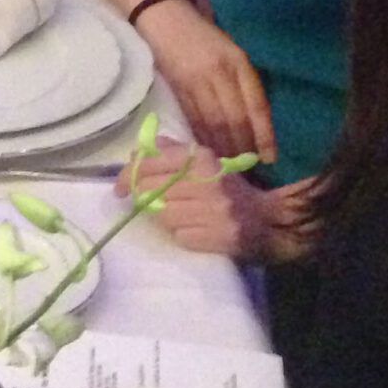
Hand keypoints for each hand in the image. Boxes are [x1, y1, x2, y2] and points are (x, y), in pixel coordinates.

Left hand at [123, 139, 310, 262]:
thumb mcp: (205, 162)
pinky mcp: (217, 237)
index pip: (149, 163)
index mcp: (201, 158)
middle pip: (149, 190)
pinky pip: (180, 236)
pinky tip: (195, 230)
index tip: (119, 188)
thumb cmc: (229, 189)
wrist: (267, 221)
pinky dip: (182, 235)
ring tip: (182, 215)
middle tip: (148, 202)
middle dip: (144, 198)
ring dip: (164, 218)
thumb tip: (140, 150)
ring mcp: (213, 211)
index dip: (126, 176)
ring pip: (162, 215)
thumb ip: (173, 152)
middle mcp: (207, 181)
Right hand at [131, 0, 276, 167]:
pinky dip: (203, 138)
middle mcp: (220, 72)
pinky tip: (208, 150)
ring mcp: (197, 80)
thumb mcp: (232, 52)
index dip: (264, 134)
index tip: (270, 157)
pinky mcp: (178, 87)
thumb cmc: (203, 36)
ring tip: (229, 165)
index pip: (257, 105)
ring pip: (214, 123)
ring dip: (223, 147)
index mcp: (239, 62)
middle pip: (235, 119)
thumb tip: (255, 122)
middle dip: (243, 147)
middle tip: (248, 166)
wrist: (164, 18)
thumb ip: (244, 82)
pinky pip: (194, 119)